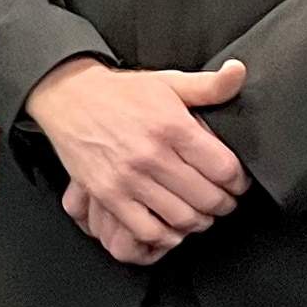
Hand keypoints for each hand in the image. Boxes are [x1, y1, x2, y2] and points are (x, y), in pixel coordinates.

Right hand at [23, 56, 248, 264]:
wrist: (67, 96)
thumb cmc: (120, 92)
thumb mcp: (168, 81)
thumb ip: (209, 85)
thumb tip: (239, 72)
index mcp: (172, 126)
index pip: (225, 169)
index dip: (239, 182)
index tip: (236, 183)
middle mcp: (151, 154)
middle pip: (207, 198)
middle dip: (223, 204)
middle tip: (222, 200)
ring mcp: (127, 178)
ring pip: (181, 218)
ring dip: (198, 221)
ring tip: (198, 212)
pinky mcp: (107, 194)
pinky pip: (146, 230)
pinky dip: (165, 235)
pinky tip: (169, 224)